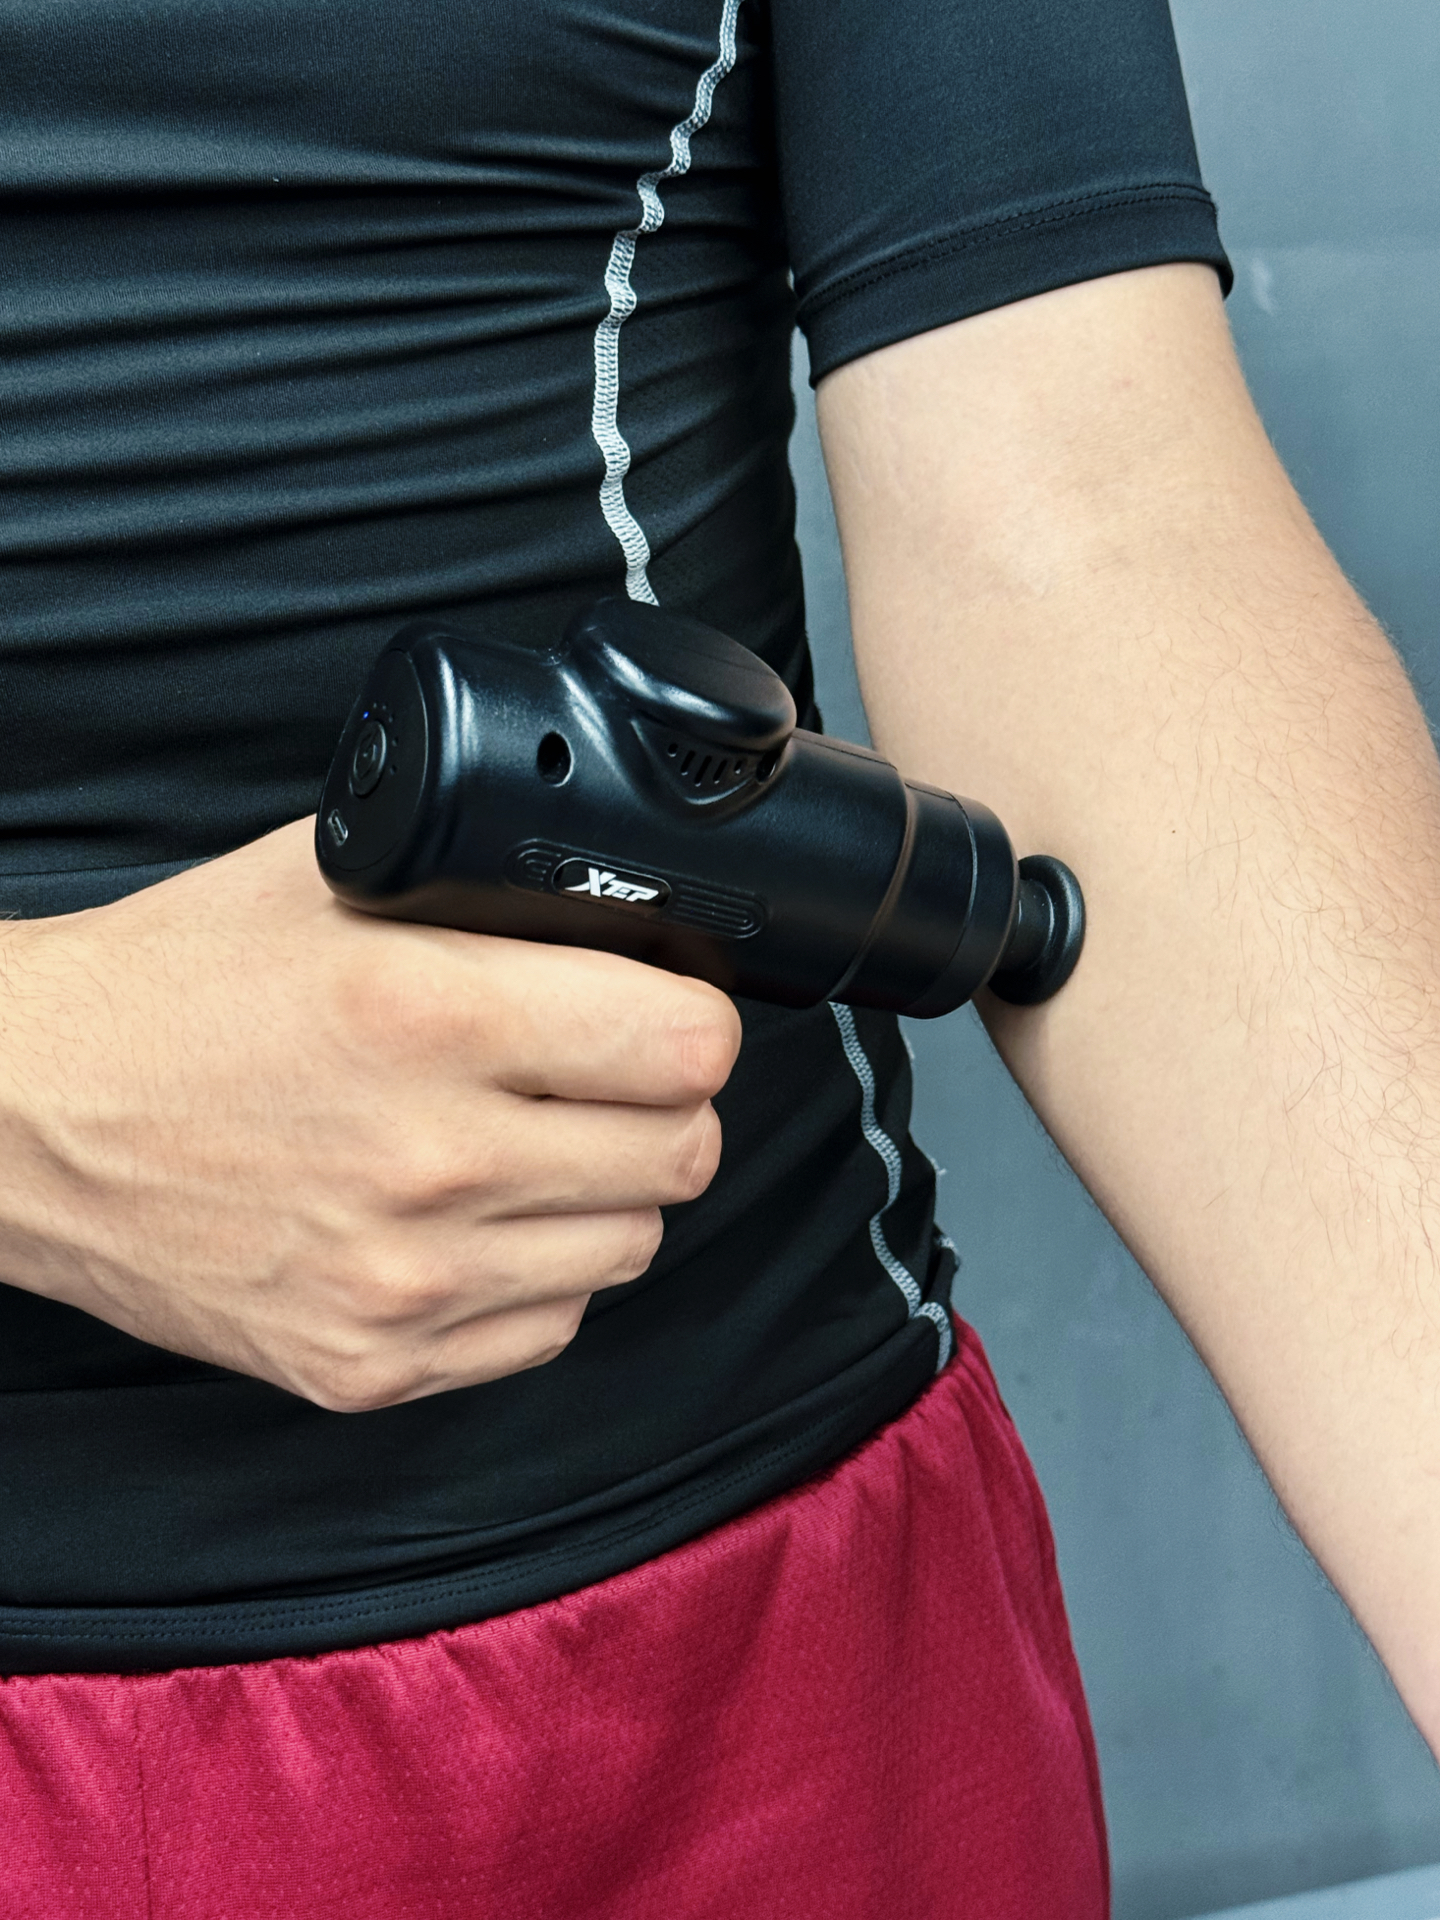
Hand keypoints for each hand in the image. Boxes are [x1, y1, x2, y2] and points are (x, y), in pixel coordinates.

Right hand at [0, 819, 739, 1409]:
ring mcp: (402, 1280)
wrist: (23, 1118)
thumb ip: (484, 889)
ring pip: (630, 1246)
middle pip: (681, 1154)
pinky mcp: (370, 1363)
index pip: (684, 1044)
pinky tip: (480, 1222)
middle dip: (665, 1104)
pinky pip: (548, 1328)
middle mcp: (429, 1160)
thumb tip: (618, 910)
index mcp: (426, 1015)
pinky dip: (539, 1274)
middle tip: (611, 1076)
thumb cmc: (171, 990)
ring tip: (533, 1145)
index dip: (692, 1019)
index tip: (667, 1012)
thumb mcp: (330, 882)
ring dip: (606, 1192)